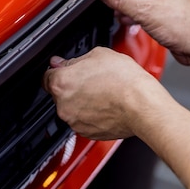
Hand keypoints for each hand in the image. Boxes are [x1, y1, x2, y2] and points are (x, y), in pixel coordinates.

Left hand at [42, 47, 167, 139]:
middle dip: (72, 87)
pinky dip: (91, 115)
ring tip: (102, 93)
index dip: (58, 71)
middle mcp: (63, 105)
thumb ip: (73, 59)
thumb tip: (62, 62)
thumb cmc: (125, 81)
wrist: (142, 106)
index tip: (66, 70)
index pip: (47, 76)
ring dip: (82, 101)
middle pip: (59, 93)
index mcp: (61, 83)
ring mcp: (74, 121)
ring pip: (71, 108)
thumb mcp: (98, 54)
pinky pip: (83, 121)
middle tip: (92, 80)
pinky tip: (105, 105)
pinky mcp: (87, 133)